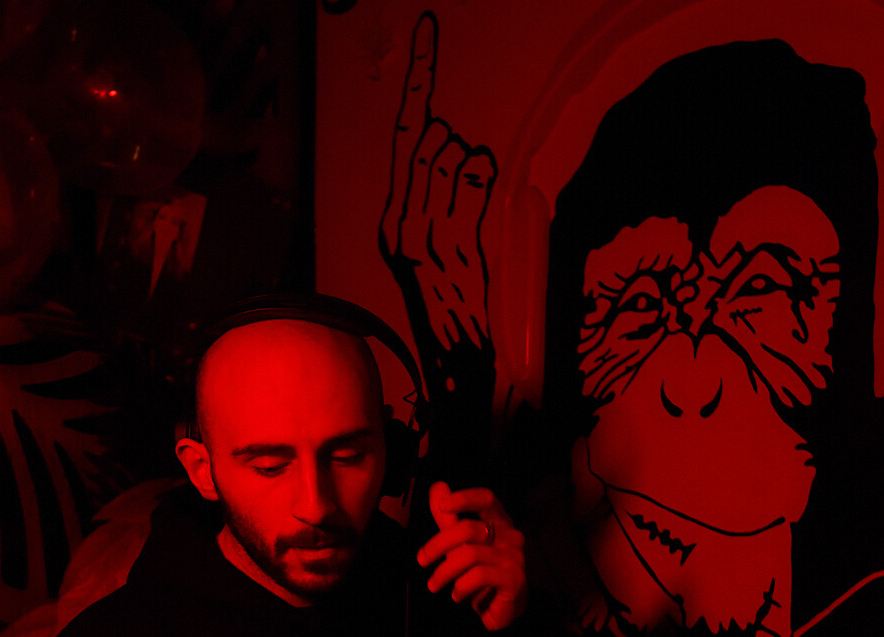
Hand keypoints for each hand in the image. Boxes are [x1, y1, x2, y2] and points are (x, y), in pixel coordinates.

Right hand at [380, 12, 495, 369]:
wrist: (460, 356)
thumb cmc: (460, 298)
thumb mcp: (444, 241)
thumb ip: (444, 191)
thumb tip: (457, 146)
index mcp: (395, 218)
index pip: (408, 132)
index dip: (421, 77)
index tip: (427, 30)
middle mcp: (402, 220)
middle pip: (437, 140)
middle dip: (459, 155)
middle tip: (467, 200)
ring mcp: (426, 230)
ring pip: (458, 157)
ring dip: (477, 177)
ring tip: (475, 223)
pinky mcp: (452, 242)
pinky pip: (476, 181)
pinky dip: (487, 187)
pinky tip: (484, 218)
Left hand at [417, 481, 527, 630]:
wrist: (502, 608)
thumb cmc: (481, 571)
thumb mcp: (461, 544)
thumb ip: (449, 518)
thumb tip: (437, 486)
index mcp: (500, 521)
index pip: (486, 499)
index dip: (465, 498)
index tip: (442, 505)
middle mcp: (511, 535)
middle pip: (469, 528)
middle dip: (438, 544)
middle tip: (421, 560)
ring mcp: (515, 557)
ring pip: (471, 555)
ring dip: (445, 571)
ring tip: (434, 585)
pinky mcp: (515, 579)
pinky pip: (480, 576)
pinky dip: (461, 586)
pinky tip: (456, 595)